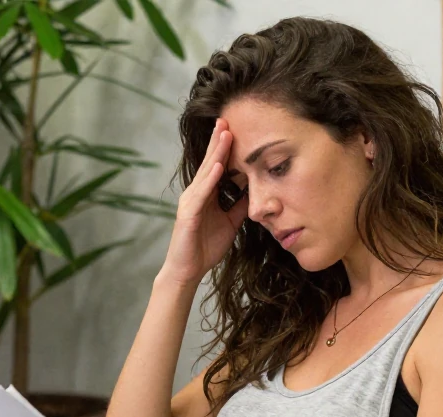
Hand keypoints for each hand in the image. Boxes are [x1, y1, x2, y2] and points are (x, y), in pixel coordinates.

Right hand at [159, 118, 248, 285]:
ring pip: (205, 172)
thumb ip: (239, 206)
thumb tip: (255, 191)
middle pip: (210, 162)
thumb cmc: (205, 248)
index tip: (236, 128)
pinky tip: (218, 166)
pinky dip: (210, 178)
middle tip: (227, 118)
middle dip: (219, 141)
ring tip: (225, 133)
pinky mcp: (188, 213)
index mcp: (206, 195)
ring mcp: (190, 201)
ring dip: (216, 152)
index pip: (217, 166)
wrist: (187, 271)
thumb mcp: (230, 223)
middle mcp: (196, 193)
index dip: (226, 148)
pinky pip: (201, 193)